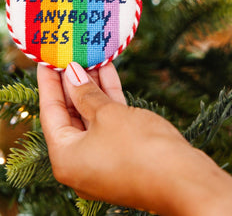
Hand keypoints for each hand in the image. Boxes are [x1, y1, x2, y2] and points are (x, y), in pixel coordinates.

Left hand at [38, 62, 231, 215]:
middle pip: (69, 112)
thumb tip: (71, 74)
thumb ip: (86, 94)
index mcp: (65, 157)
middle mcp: (80, 160)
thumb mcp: (107, 115)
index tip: (46, 58)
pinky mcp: (123, 151)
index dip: (48, 81)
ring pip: (91, 113)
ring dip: (91, 84)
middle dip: (71, 80)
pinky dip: (107, 96)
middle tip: (68, 51)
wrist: (185, 180)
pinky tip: (107, 70)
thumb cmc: (139, 148)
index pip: (50, 111)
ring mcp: (102, 156)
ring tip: (88, 54)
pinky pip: (108, 119)